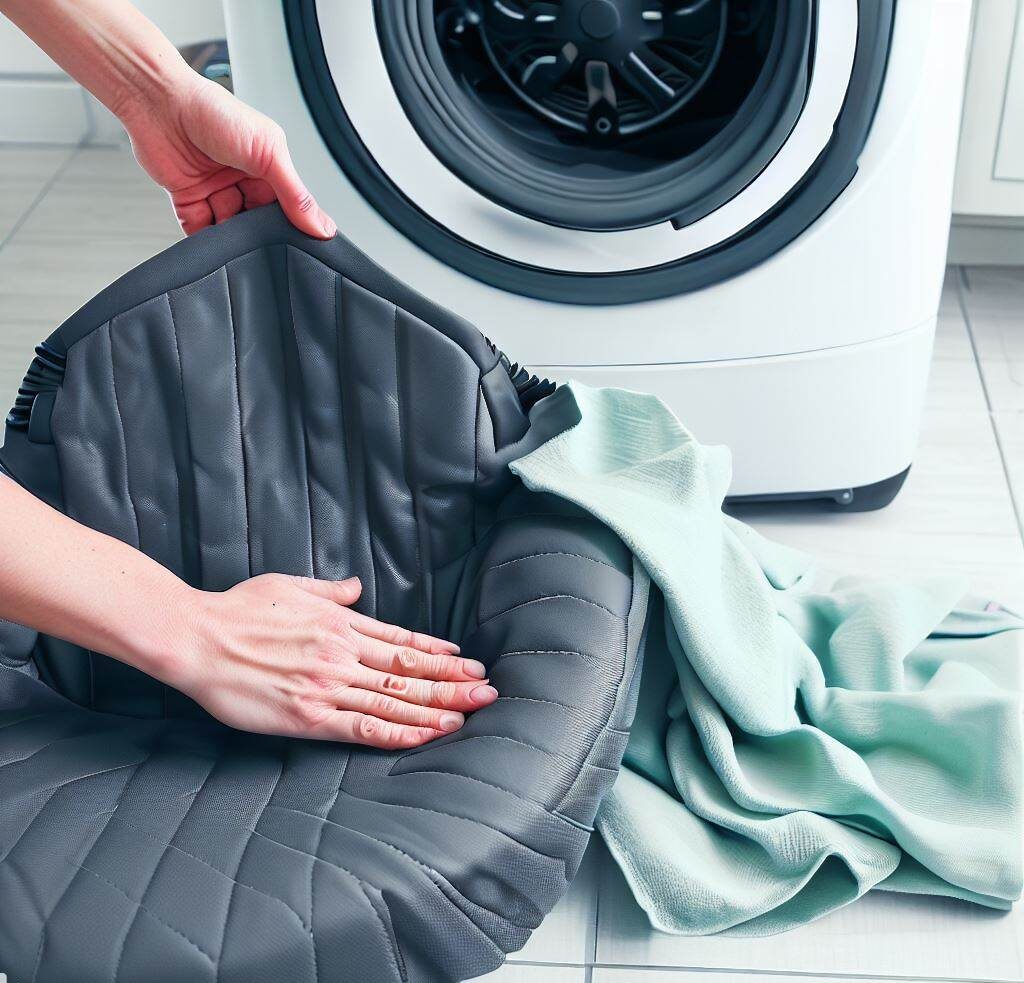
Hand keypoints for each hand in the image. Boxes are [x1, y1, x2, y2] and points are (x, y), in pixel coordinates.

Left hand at [123, 73, 336, 238]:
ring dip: (231, 236)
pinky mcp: (188, 198)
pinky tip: (210, 238)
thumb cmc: (211, 111)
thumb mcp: (268, 153)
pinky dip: (204, 239)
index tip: (299, 244)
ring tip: (231, 230)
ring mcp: (214, 188)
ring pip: (230, 228)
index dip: (291, 224)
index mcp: (267, 164)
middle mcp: (241, 177)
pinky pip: (199, 229)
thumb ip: (295, 194)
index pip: (287, 205)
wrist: (158, 102)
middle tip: (260, 238)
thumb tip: (321, 225)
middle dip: (257, 232)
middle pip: (258, 220)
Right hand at [172, 574, 497, 748]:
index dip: (436, 653)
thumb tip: (357, 588)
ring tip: (467, 713)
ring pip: (393, 700)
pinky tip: (422, 737)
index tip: (465, 660)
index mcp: (340, 623)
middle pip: (407, 671)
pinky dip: (396, 733)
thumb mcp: (289, 585)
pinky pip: (361, 727)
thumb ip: (330, 591)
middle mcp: (341, 653)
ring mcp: (326, 685)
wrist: (196, 638)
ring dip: (434, 708)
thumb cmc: (238, 609)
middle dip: (451, 682)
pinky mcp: (308, 716)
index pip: (401, 640)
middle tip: (486, 689)